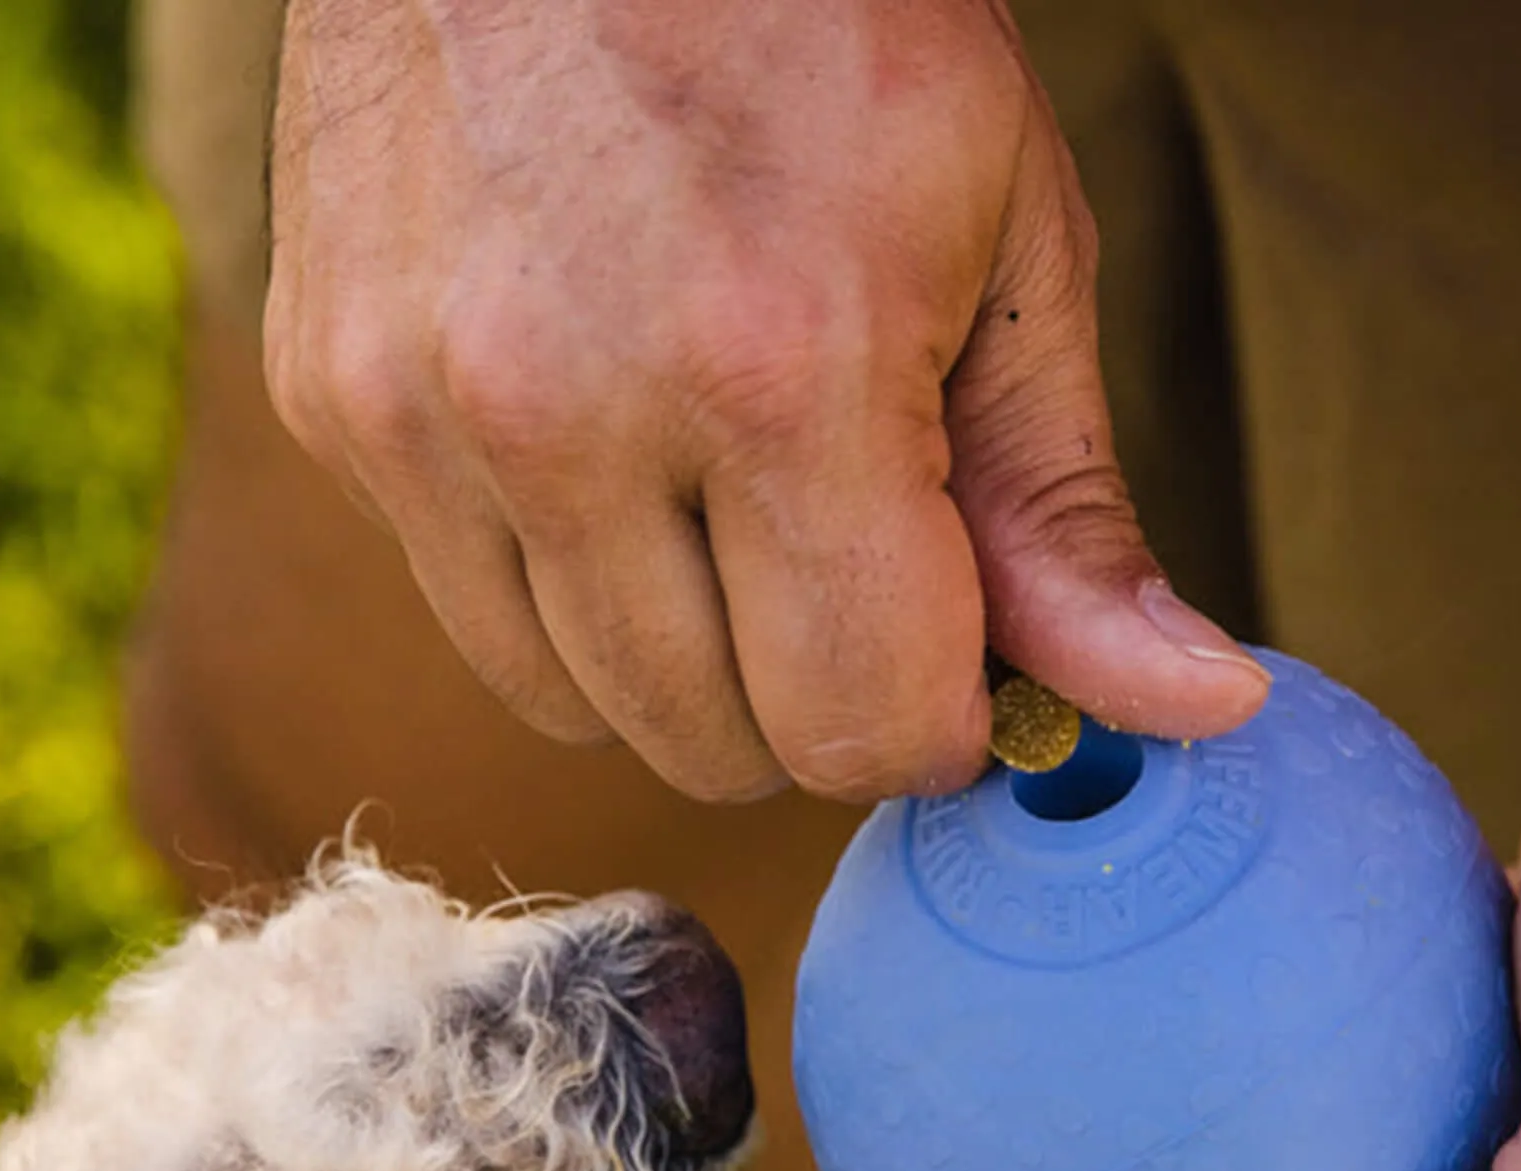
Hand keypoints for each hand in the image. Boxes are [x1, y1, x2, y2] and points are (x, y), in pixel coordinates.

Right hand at [264, 0, 1264, 801]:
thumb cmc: (825, 15)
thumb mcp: (1008, 237)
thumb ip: (1070, 512)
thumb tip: (1190, 708)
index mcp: (777, 373)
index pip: (864, 730)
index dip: (937, 722)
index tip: (955, 654)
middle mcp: (566, 414)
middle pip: (722, 747)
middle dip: (815, 700)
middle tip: (851, 567)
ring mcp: (420, 411)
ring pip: (585, 712)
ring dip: (687, 666)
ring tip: (729, 507)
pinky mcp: (330, 401)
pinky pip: (475, 620)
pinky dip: (565, 592)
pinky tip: (610, 458)